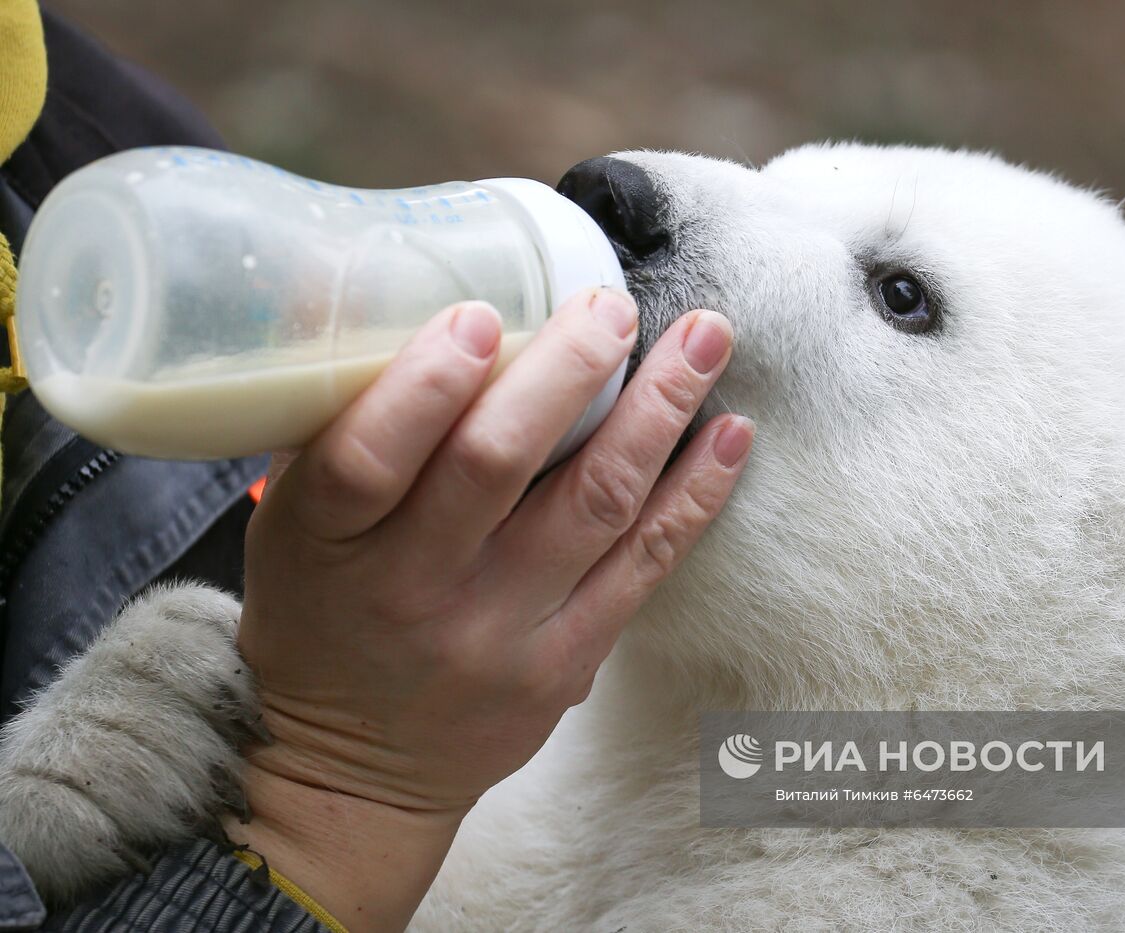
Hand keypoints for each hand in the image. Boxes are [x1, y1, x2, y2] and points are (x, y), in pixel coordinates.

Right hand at [227, 288, 750, 929]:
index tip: (482, 315)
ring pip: (592, 505)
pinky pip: (645, 566)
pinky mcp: (566, 662)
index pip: (365, 460)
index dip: (424, 386)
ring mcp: (499, 631)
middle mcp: (413, 588)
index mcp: (326, 543)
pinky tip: (731, 434)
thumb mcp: (289, 526)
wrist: (355, 768)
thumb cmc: (323, 618)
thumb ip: (335, 428)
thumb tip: (374, 292)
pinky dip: (696, 494)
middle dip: (567, 373)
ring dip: (659, 411)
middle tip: (615, 307)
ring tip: (706, 338)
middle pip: (494, 467)